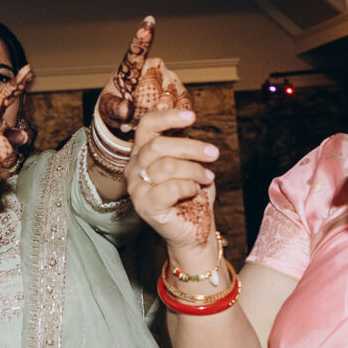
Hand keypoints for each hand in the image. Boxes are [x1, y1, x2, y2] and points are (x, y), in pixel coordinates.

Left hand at [94, 16, 178, 137]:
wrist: (131, 118)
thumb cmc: (116, 106)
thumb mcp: (108, 108)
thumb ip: (114, 108)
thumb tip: (126, 111)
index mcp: (133, 66)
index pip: (137, 50)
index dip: (143, 37)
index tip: (148, 21)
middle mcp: (156, 67)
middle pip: (151, 91)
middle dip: (140, 109)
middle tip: (130, 115)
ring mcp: (172, 80)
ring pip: (165, 103)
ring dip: (153, 117)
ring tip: (142, 118)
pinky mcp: (183, 96)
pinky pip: (179, 110)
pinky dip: (169, 122)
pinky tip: (159, 123)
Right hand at [126, 104, 219, 255]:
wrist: (194, 230)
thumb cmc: (192, 195)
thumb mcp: (190, 163)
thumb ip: (183, 144)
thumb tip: (188, 117)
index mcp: (142, 154)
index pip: (147, 126)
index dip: (167, 118)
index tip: (192, 117)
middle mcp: (134, 169)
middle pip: (158, 145)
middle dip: (191, 147)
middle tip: (213, 153)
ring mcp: (136, 188)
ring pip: (166, 166)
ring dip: (194, 170)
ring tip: (207, 177)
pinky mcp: (145, 206)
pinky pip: (169, 188)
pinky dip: (189, 187)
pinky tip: (195, 191)